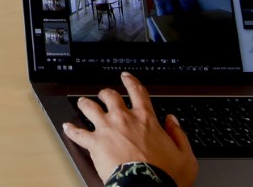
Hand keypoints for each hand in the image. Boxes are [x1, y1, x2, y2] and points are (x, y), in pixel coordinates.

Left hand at [61, 72, 196, 186]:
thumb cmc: (164, 175)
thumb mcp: (185, 156)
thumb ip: (179, 135)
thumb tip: (172, 121)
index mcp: (146, 119)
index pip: (137, 92)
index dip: (130, 81)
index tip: (126, 77)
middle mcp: (123, 119)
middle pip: (109, 95)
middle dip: (105, 93)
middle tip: (103, 94)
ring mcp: (107, 129)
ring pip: (90, 107)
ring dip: (85, 104)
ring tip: (82, 103)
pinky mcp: (94, 143)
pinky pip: (78, 133)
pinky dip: (71, 130)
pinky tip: (67, 127)